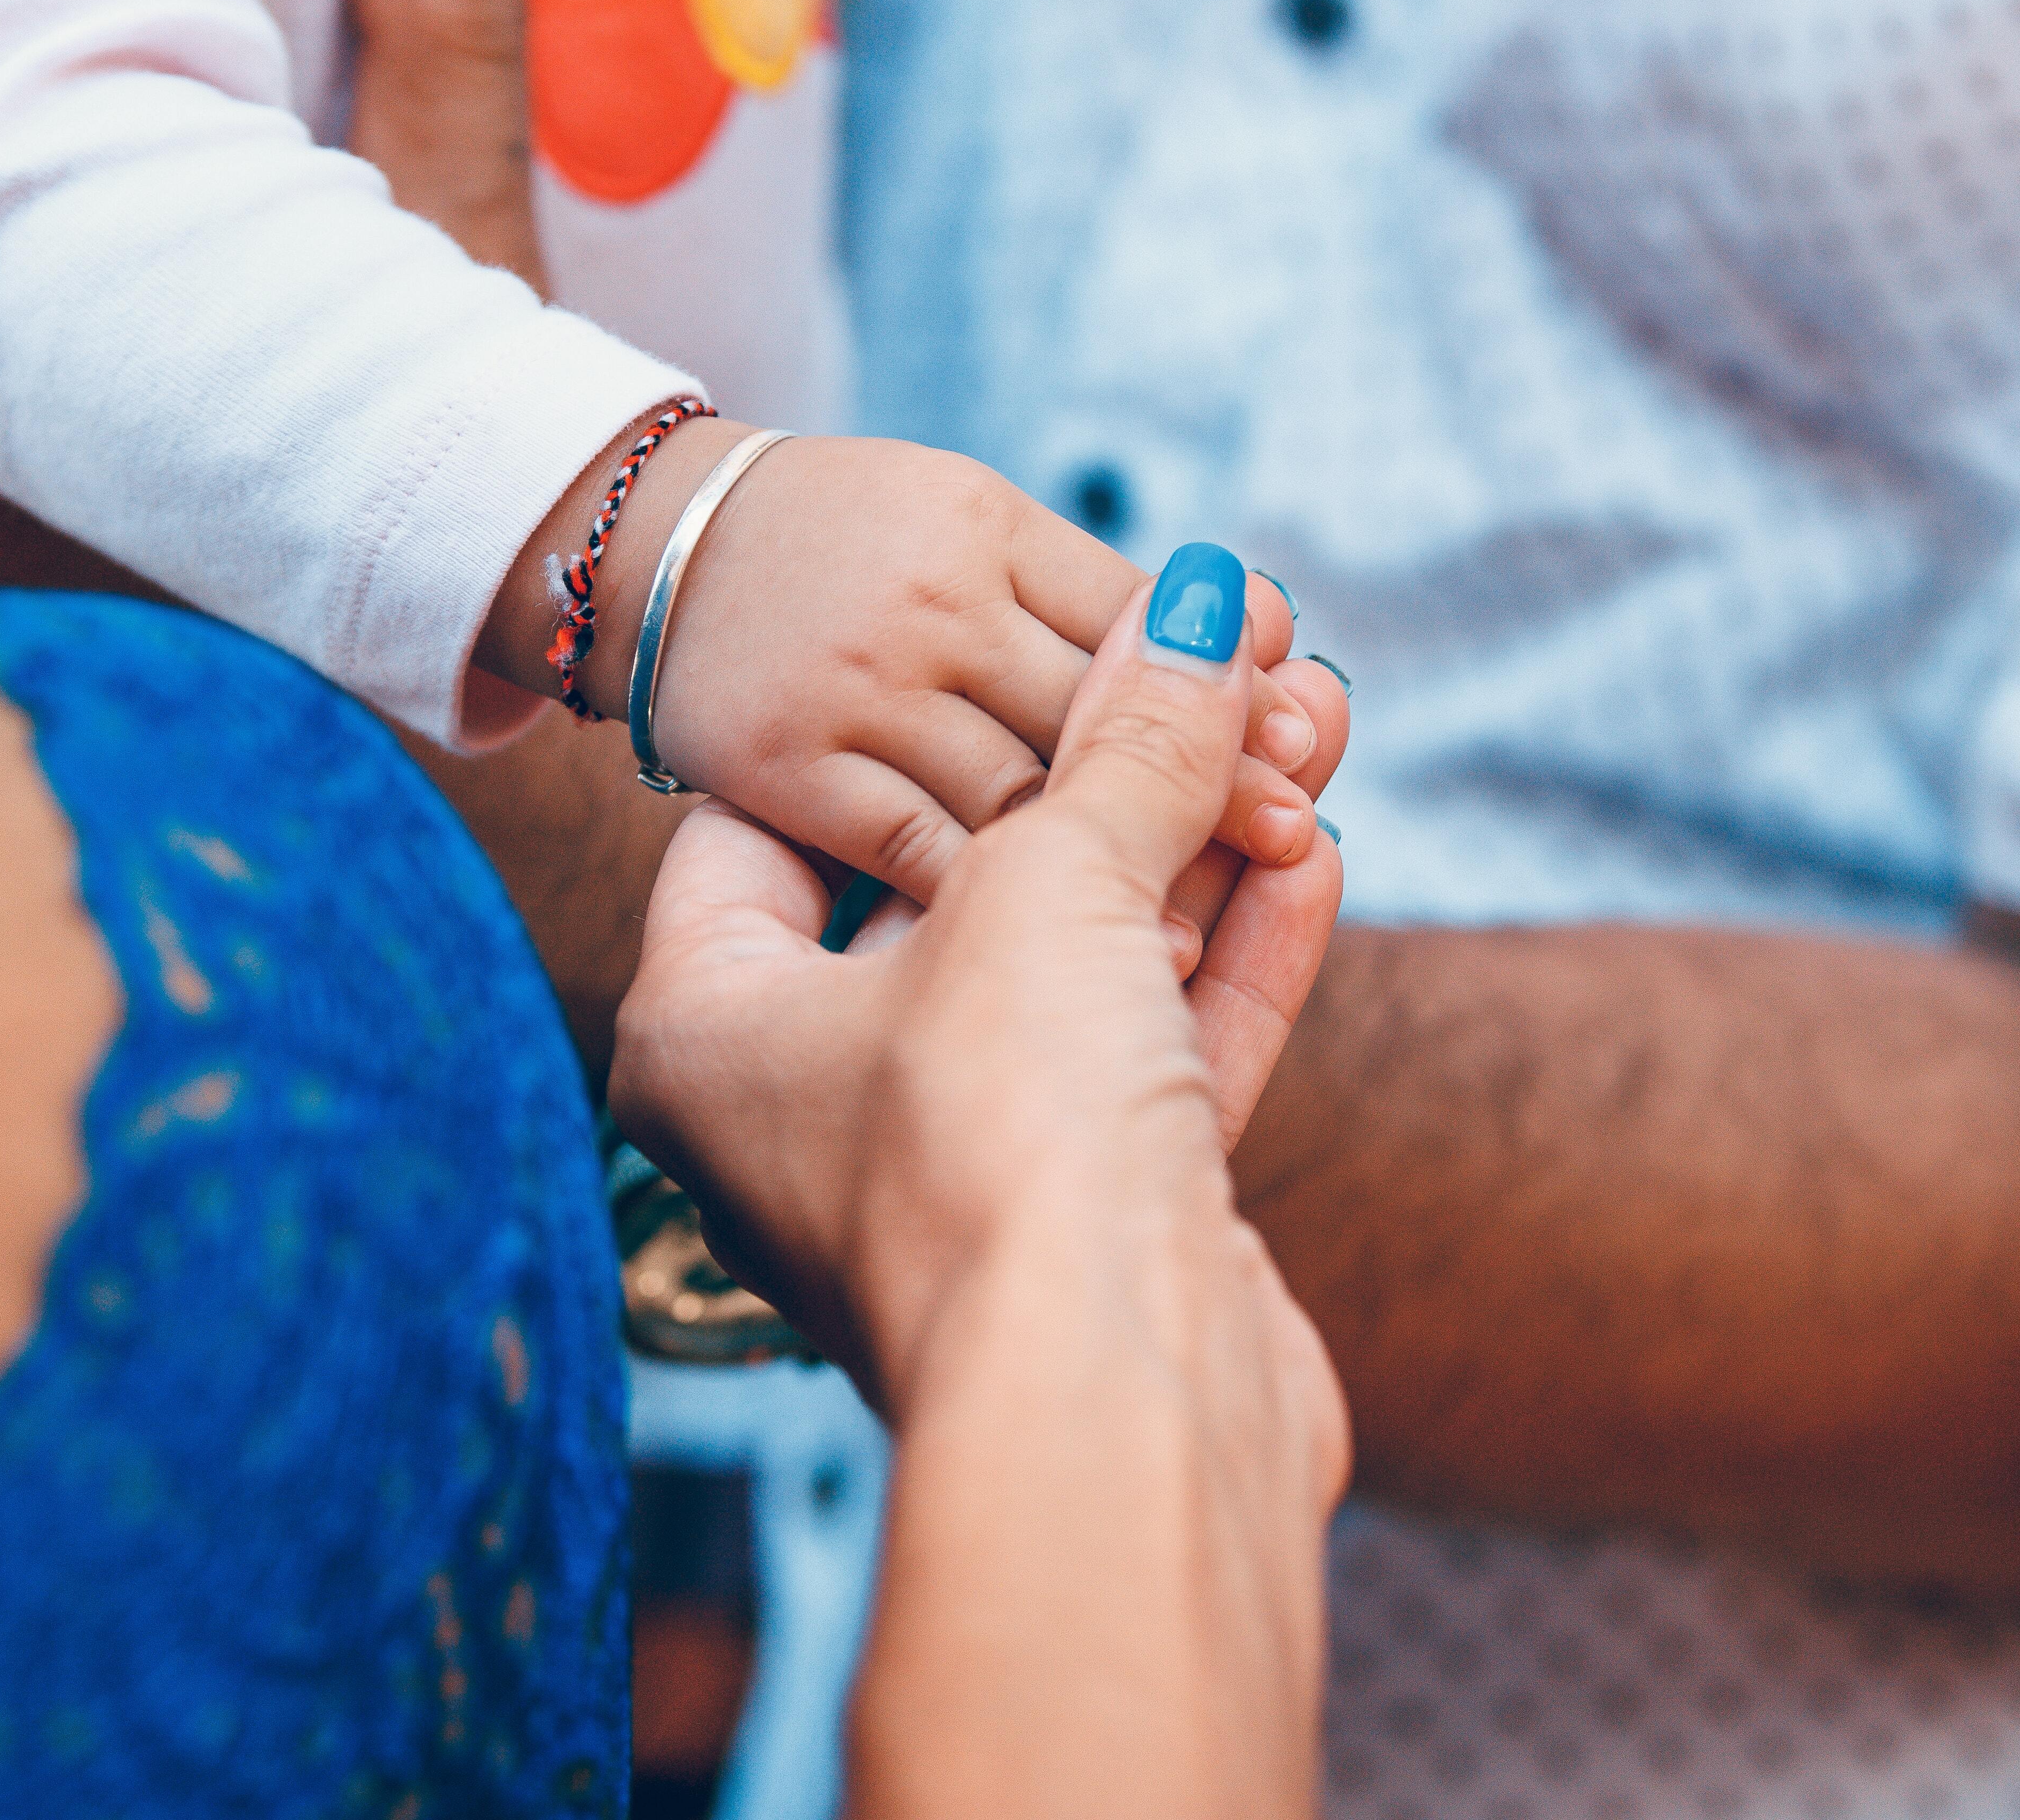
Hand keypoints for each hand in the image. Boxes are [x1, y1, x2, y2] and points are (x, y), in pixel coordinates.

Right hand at [478, 417, 1329, 901]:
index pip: (1130, 607)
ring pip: (1026, 786)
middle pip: (1095, 697)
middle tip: (1293, 810)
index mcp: (982, 524)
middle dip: (1208, 758)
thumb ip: (1091, 597)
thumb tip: (1248, 627)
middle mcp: (926, 601)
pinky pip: (919, 851)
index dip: (1222, 671)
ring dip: (1137, 848)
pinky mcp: (788, 768)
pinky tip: (1093, 944)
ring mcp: (854, 687)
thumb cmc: (843, 549)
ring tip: (1221, 893)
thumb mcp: (970, 534)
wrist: (639, 541)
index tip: (1300, 715)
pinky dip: (1014, 903)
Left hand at [609, 543, 1349, 1399]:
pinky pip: (1156, 1055)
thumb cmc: (999, 1140)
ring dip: (1199, 849)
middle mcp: (814, 1108)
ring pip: (1083, 968)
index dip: (905, 709)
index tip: (1013, 627)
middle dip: (1106, 771)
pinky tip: (1309, 856)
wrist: (1114, 1411)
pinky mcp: (1089, 1226)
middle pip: (961, 883)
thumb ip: (1127, 743)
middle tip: (1222, 668)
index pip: (780, 813)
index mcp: (710, 1028)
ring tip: (1305, 732)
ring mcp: (958, 1172)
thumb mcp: (1053, 887)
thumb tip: (1196, 609)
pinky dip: (1234, 955)